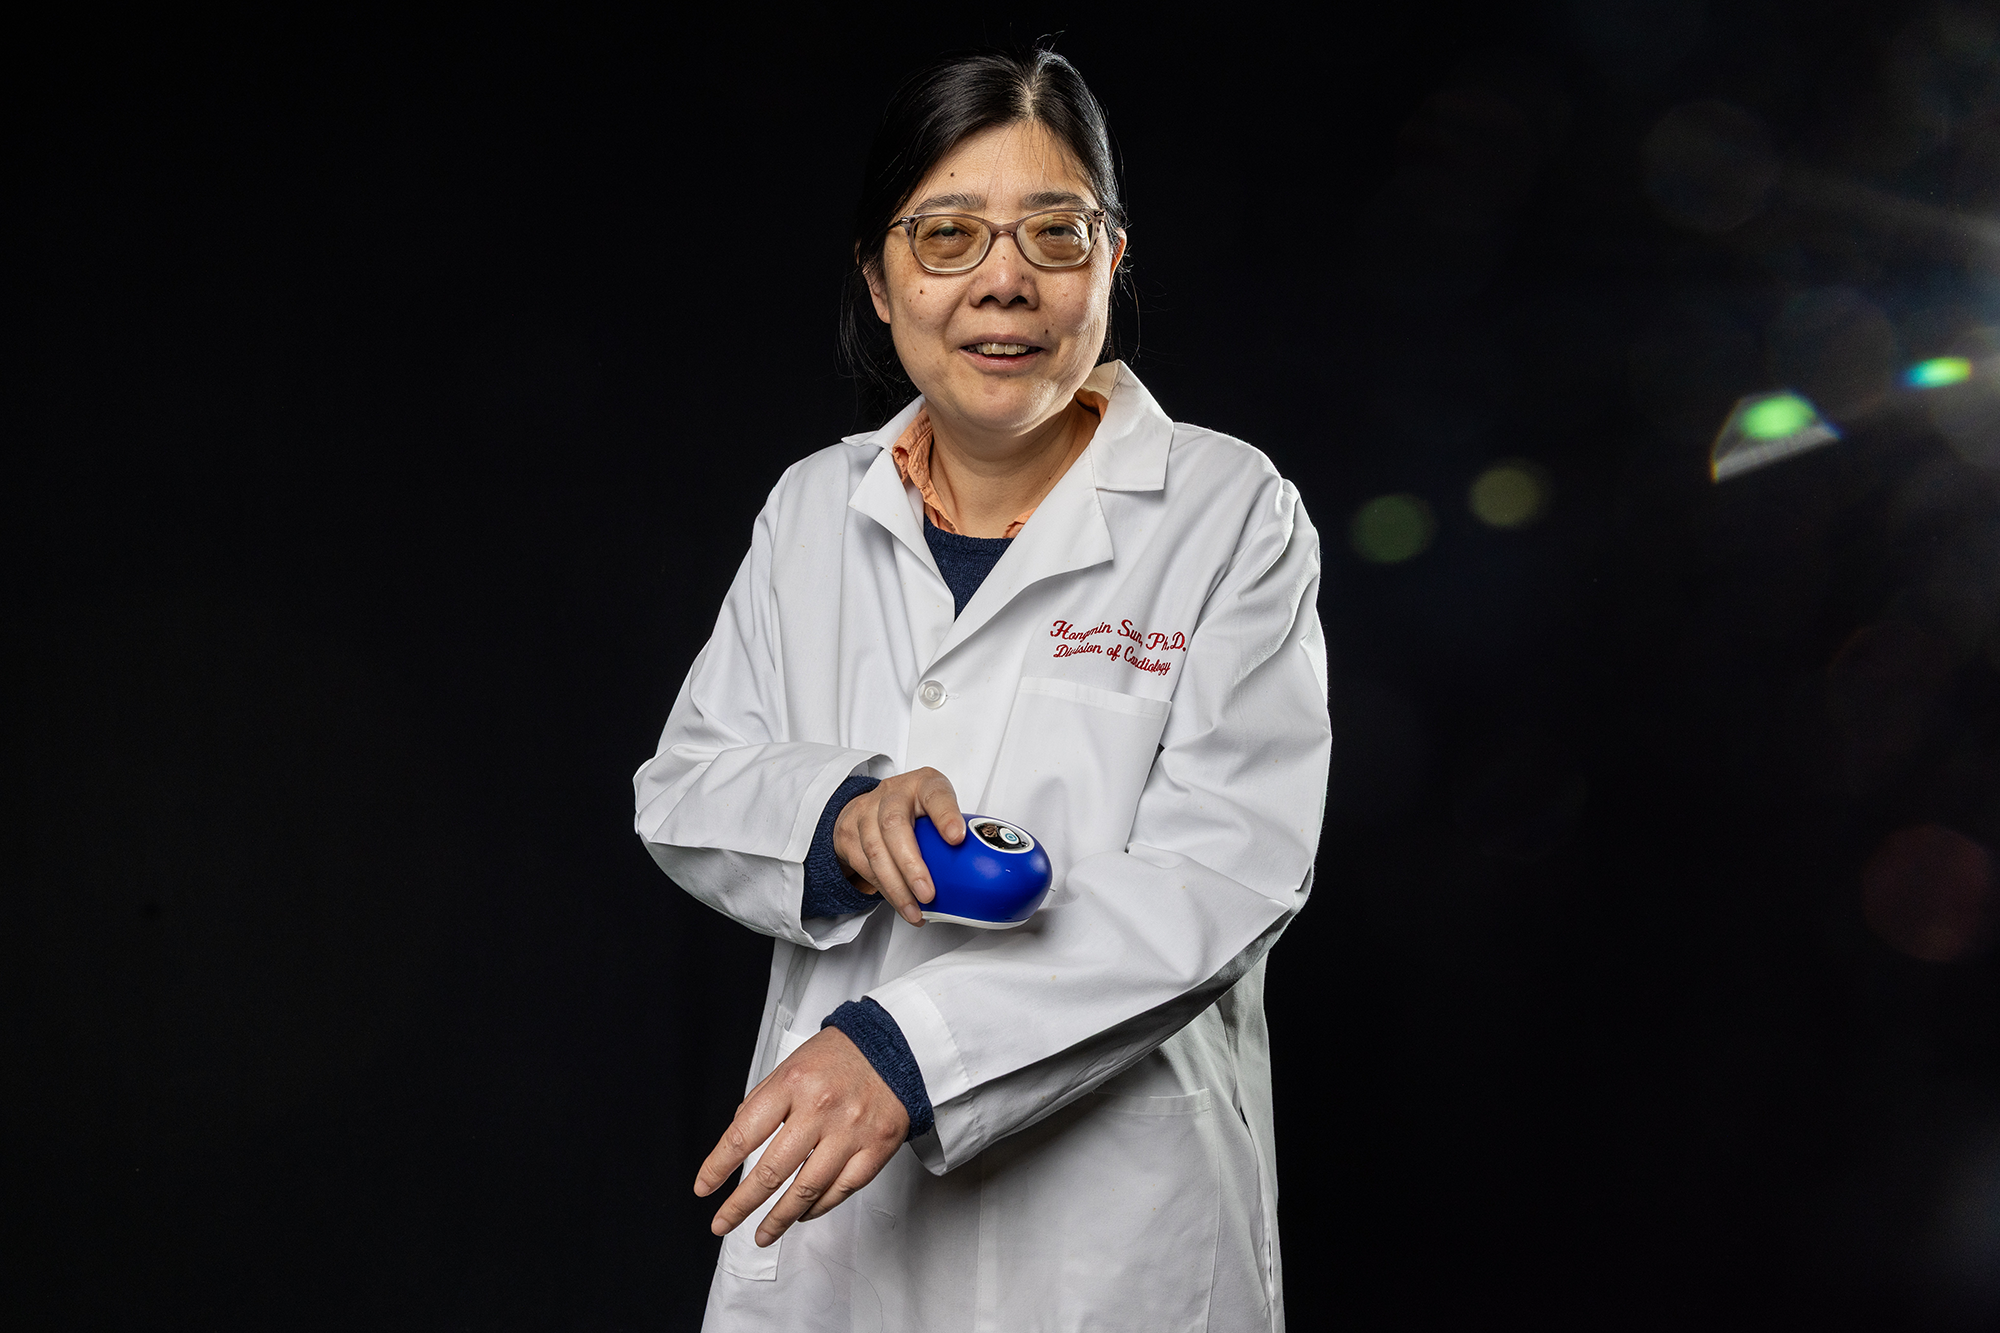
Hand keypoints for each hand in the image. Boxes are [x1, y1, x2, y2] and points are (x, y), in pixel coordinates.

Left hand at [693, 1027, 909, 1244]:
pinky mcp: (876, 1148)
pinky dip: (817, 1208)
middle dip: (741, 1204)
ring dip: (778, 1219)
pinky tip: (802, 1215)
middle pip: (772, 1171)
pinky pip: (841, 1190)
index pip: (743, 1134)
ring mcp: (851, 1132)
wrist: (898, 1048)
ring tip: (761, 1234)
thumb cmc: (841, 1056)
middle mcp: (821, 1109)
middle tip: (722, 1223)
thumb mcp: (791, 1064)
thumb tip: (738, 1140)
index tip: (704, 1187)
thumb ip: (763, 1100)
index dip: (718, 1166)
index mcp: (793, 1084)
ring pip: (806, 1189)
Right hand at [833, 767, 965, 925]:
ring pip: (876, 852)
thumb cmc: (913, 808)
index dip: (945, 816)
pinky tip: (902, 904)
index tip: (957, 838)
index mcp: (922, 784)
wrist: (869, 806)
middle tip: (928, 893)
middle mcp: (891, 794)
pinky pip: (865, 868)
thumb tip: (985, 863)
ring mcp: (865, 813)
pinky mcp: (849, 835)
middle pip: (894, 827)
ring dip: (896, 888)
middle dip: (911, 865)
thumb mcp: (937, 807)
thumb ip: (955, 827)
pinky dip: (885, 891)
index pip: (934, 794)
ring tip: (915, 910)